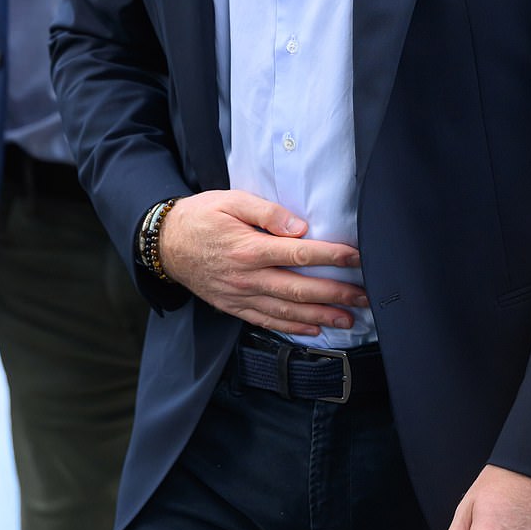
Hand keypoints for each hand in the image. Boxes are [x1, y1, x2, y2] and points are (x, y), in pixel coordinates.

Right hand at [159, 190, 368, 335]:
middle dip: (336, 294)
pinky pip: (267, 321)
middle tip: (365, 296)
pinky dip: (293, 328)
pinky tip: (314, 329)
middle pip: (299, 289)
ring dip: (322, 316)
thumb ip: (267, 212)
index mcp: (248, 248)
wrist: (165, 244)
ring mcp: (240, 296)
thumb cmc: (201, 217)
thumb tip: (300, 227)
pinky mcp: (234, 307)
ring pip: (287, 311)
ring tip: (350, 319)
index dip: (331, 257)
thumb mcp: (231, 200)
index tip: (357, 257)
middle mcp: (247, 277)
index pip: (298, 254)